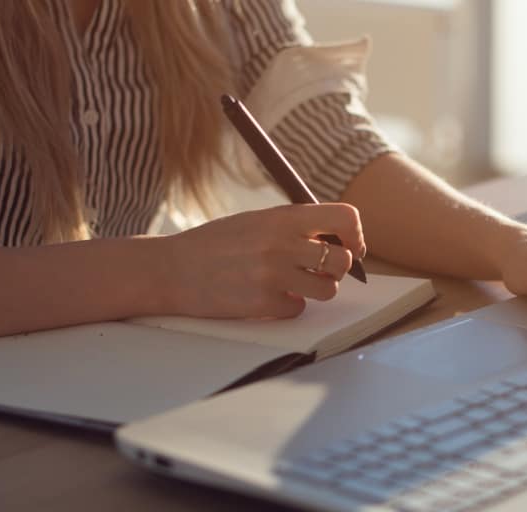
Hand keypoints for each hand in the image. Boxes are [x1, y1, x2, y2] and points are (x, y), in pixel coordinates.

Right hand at [158, 203, 363, 318]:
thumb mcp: (257, 221)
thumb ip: (295, 226)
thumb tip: (339, 240)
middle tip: (318, 271)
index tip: (348, 246)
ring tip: (293, 284)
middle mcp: (282, 243)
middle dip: (336, 270)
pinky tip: (266, 296)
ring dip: (317, 290)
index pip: (346, 218)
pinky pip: (298, 309)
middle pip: (343, 261)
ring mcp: (273, 275)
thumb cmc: (217, 244)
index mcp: (284, 217)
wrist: (172, 269)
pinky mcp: (263, 303)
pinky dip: (288, 306)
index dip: (355, 236)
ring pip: (328, 289)